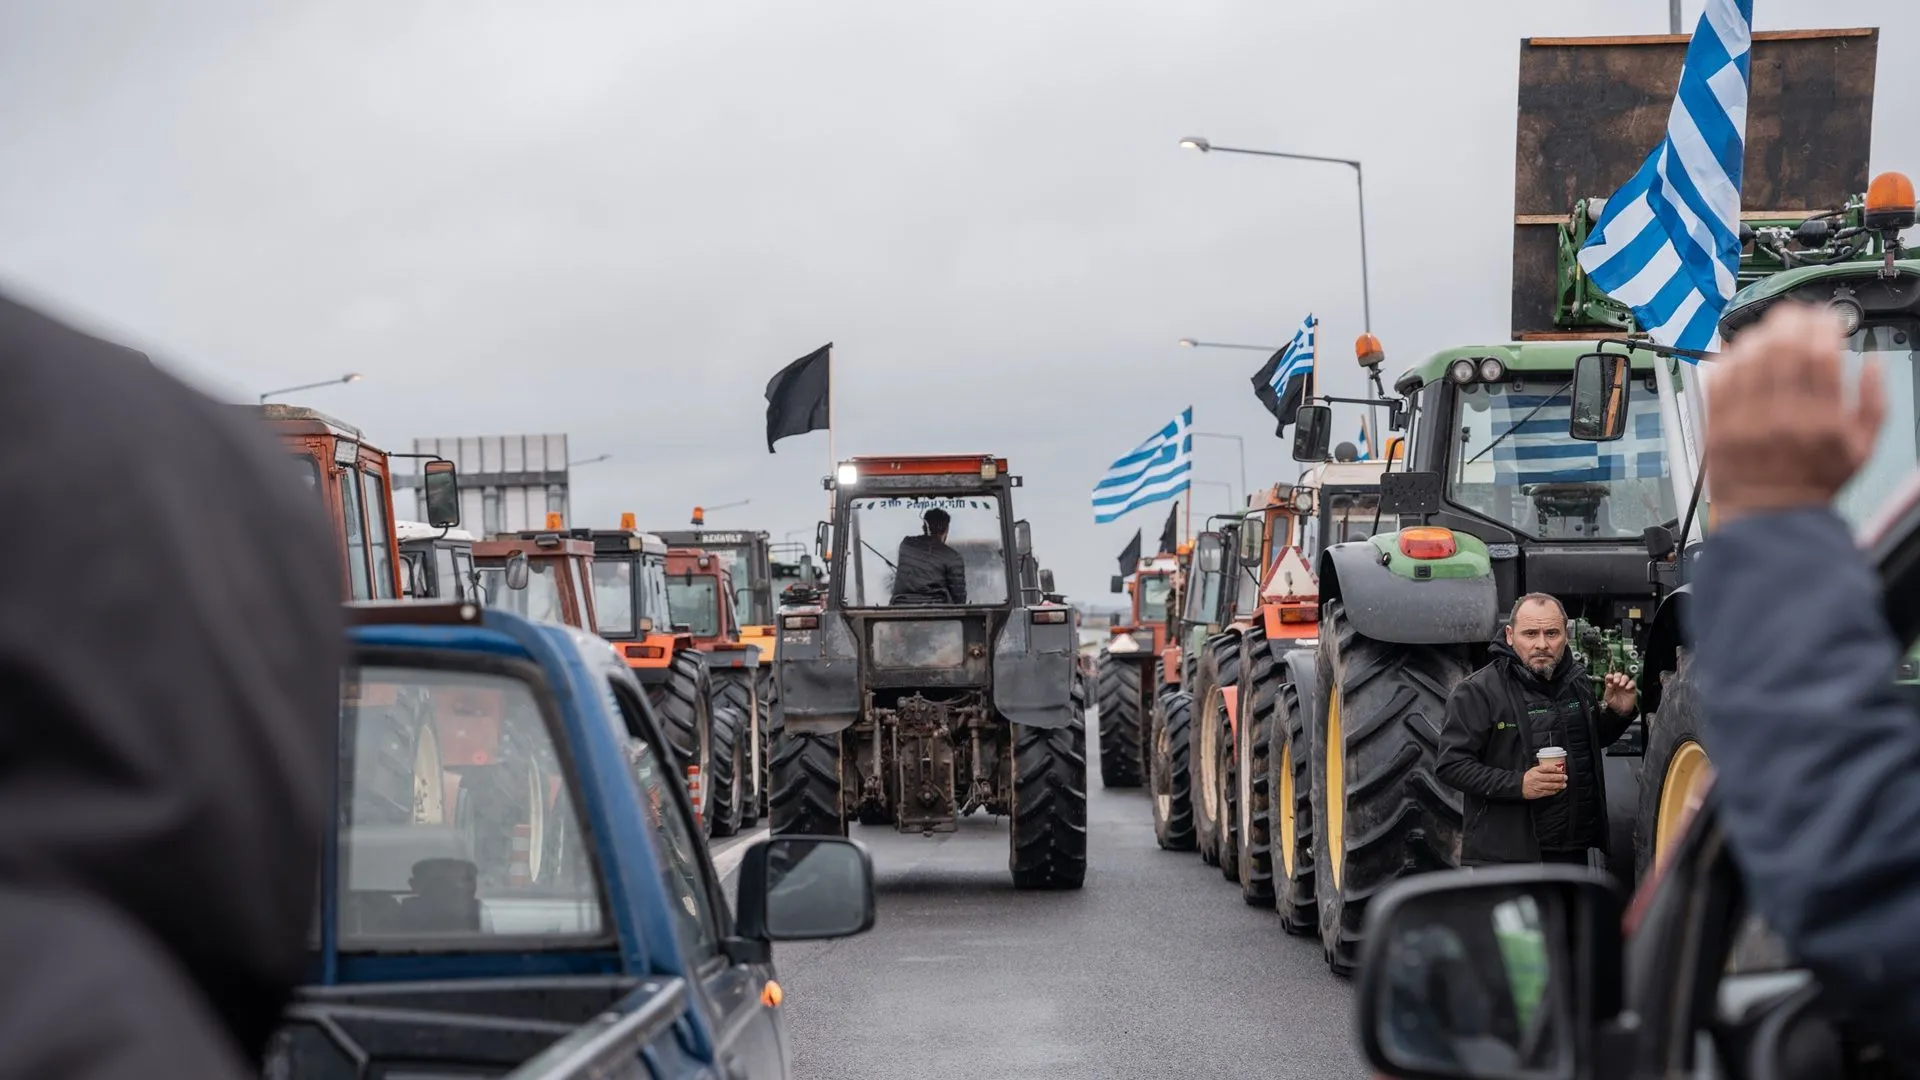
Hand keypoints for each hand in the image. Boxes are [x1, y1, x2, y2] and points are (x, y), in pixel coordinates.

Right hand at [1522, 764, 1567, 799]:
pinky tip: (1558, 789)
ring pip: (1551, 785)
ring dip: (1559, 785)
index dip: (1554, 768)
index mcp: (1535, 771)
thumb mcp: (1533, 770)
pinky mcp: (1539, 793)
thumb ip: (1542, 769)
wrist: (1520, 786)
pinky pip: (1548, 792)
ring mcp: (1538, 786)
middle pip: (1550, 777)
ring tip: (1564, 784)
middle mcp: (1537, 778)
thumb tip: (1555, 768)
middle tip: (1565, 777)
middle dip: (1559, 777)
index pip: (1546, 768)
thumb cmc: (1529, 777)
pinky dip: (1554, 791)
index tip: (1560, 769)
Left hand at [1603, 671, 1637, 715]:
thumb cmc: (1614, 704)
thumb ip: (1608, 691)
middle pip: (1618, 675)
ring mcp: (1625, 685)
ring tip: (1621, 685)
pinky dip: (1630, 684)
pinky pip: (1632, 683)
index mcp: (1611, 684)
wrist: (1621, 711)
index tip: (1610, 678)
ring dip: (1623, 679)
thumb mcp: (1608, 698)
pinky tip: (1627, 688)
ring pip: (1625, 677)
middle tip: (1616, 681)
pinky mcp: (1631, 688)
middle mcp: (1618, 683)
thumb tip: (1609, 684)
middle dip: (1617, 676)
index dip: (1610, 676)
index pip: (1610, 677)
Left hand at [1706, 302, 1884, 522]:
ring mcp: (1746, 419)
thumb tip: (1873, 362)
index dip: (1823, 326)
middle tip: (1796, 316)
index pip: (1821, 355)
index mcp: (1821, 419)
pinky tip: (1741, 351)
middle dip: (1791, 321)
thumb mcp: (1862, 448)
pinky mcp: (1718, 424)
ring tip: (1770, 331)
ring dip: (1761, 333)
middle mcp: (1782, 415)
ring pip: (1748, 357)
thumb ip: (1874, 402)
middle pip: (1782, 348)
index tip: (1826, 319)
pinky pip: (1719, 378)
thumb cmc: (1815, 482)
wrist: (1770, 518)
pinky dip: (1730, 357)